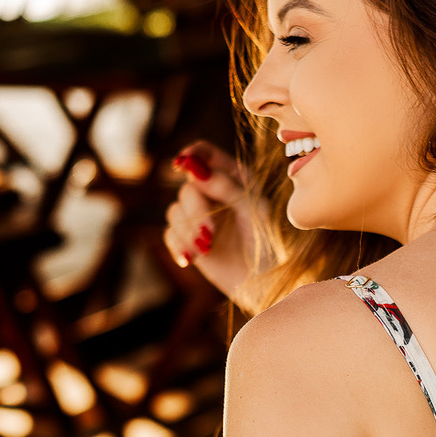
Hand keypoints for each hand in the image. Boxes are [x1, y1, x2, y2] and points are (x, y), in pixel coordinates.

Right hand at [165, 143, 263, 306]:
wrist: (261, 283)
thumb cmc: (265, 243)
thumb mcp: (252, 212)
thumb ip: (226, 187)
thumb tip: (194, 169)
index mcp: (233, 177)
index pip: (205, 153)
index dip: (192, 154)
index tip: (183, 163)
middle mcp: (212, 191)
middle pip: (188, 189)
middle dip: (196, 211)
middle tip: (210, 233)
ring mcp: (199, 214)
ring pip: (175, 211)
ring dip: (189, 231)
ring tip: (207, 248)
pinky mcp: (188, 238)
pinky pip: (170, 234)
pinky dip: (180, 246)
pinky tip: (192, 259)